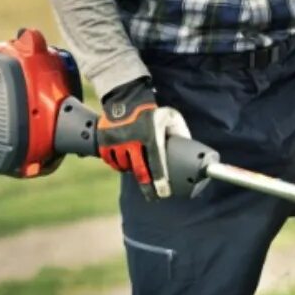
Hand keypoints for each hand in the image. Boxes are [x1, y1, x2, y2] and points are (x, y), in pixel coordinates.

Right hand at [97, 78, 191, 201]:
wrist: (125, 98)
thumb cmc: (151, 111)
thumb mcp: (170, 117)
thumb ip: (180, 133)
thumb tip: (189, 150)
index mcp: (150, 135)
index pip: (156, 163)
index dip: (160, 180)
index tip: (164, 192)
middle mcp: (132, 140)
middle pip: (140, 171)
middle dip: (147, 187)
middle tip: (153, 196)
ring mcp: (117, 141)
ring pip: (125, 167)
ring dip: (132, 171)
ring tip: (139, 171)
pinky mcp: (105, 141)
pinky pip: (112, 162)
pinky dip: (119, 165)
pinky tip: (125, 163)